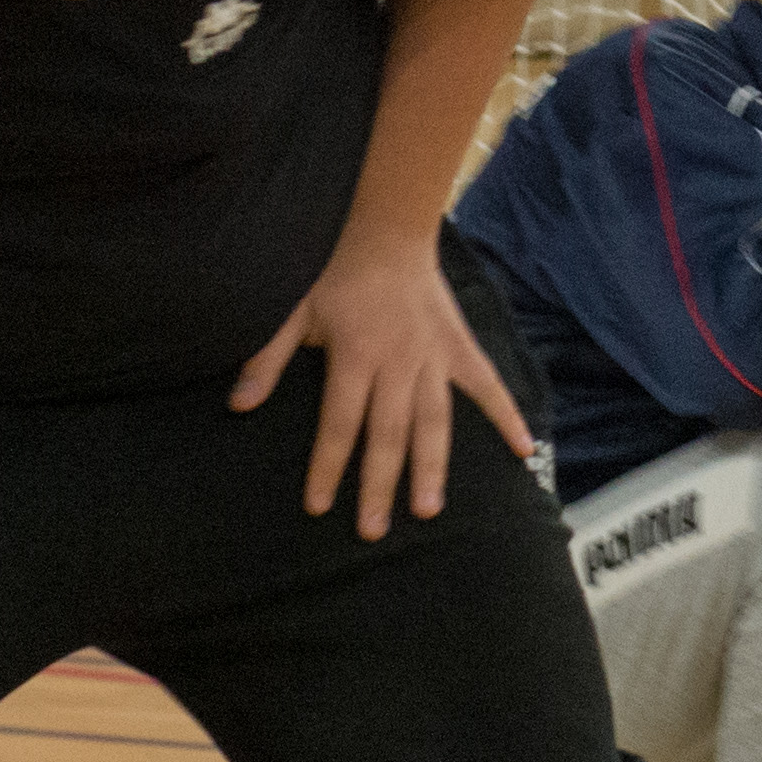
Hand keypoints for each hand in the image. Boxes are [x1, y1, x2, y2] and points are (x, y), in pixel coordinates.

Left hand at [238, 239, 534, 538]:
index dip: (328, 466)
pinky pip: (487, 386)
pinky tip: (523, 450)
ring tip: (427, 509)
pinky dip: (507, 416)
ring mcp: (433, 358)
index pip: (339, 424)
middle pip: (388, 434)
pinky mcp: (459, 348)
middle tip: (373, 529)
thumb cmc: (335, 274)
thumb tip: (239, 404)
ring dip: (431, 467)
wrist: (388, 233)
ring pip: (434, 422)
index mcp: (355, 357)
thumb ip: (267, 359)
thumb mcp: (294, 311)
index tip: (320, 506)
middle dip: (379, 484)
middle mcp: (397, 364)